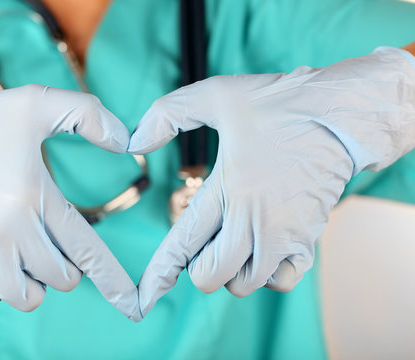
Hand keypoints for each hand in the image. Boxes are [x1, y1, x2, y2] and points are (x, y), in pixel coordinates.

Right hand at [0, 73, 140, 320]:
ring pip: (27, 297)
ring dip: (29, 281)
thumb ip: (88, 115)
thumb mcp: (36, 103)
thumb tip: (128, 143)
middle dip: (62, 264)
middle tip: (43, 239)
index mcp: (37, 197)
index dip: (113, 280)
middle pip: (62, 278)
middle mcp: (12, 231)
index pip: (88, 250)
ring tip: (15, 251)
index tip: (131, 303)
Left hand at [129, 47, 414, 316]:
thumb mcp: (216, 94)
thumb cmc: (278, 104)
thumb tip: (133, 142)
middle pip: (211, 276)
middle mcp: (255, 219)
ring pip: (244, 284)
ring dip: (230, 270)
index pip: (185, 243)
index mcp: (229, 188)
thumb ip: (168, 114)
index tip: (143, 298)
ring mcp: (284, 234)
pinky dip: (265, 275)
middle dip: (197, 266)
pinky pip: (281, 281)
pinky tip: (260, 247)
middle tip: (203, 239)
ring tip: (232, 238)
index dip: (160, 273)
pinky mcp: (308, 239)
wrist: (340, 115)